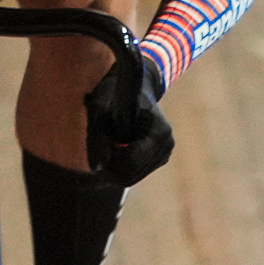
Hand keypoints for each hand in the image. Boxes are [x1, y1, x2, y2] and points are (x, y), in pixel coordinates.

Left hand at [84, 60, 172, 185]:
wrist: (134, 86)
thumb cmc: (115, 94)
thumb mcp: (100, 112)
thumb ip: (98, 139)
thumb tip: (96, 169)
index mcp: (159, 132)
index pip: (131, 163)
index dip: (108, 161)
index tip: (97, 145)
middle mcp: (167, 145)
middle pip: (130, 175)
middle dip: (109, 166)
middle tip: (99, 144)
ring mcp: (164, 154)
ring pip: (130, 177)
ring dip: (113, 166)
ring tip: (108, 142)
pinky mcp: (158, 159)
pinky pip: (133, 174)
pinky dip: (119, 166)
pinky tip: (116, 147)